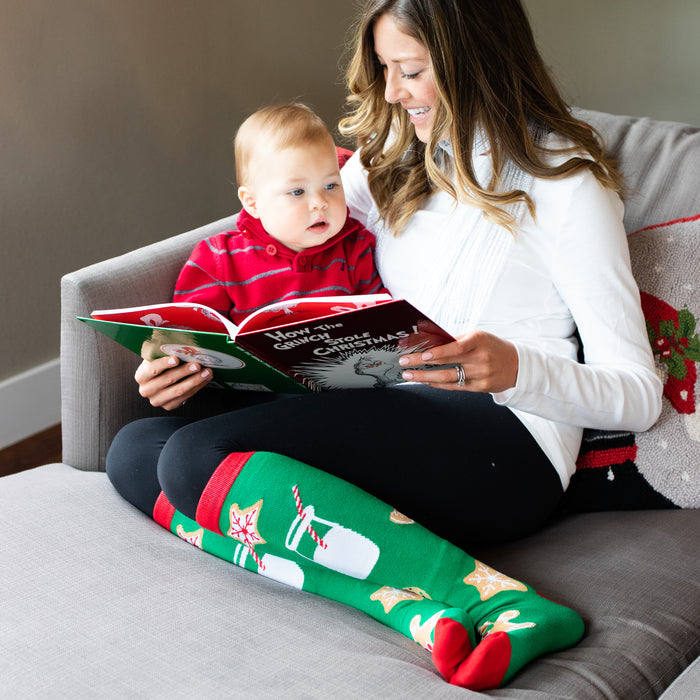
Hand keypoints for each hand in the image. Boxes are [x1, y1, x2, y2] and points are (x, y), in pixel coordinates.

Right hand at [135, 356, 211, 409]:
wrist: (161, 381)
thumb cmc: (161, 365)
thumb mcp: (158, 357)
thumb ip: (165, 352)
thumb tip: (183, 342)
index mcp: (142, 376)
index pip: (152, 369)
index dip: (164, 364)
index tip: (177, 359)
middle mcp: (146, 390)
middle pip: (167, 380)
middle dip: (184, 371)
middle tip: (198, 365)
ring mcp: (157, 400)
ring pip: (179, 390)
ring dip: (195, 380)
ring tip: (207, 372)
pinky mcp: (169, 406)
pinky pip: (186, 397)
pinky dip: (197, 387)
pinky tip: (205, 379)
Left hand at [398, 330, 518, 392]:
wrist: (517, 365)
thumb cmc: (491, 346)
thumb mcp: (477, 336)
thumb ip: (454, 339)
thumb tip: (427, 339)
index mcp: (479, 340)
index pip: (456, 347)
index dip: (438, 352)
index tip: (422, 355)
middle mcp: (480, 358)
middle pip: (447, 363)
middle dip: (421, 364)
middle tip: (404, 364)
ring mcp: (481, 374)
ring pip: (448, 378)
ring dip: (425, 377)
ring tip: (409, 375)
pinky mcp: (481, 387)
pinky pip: (454, 387)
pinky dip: (438, 384)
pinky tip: (426, 381)